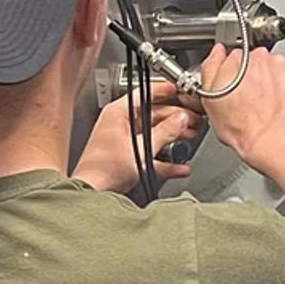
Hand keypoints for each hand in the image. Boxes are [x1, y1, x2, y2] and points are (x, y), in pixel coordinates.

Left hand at [72, 82, 205, 193]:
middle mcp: (120, 124)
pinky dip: (165, 160)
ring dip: (173, 137)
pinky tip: (179, 167)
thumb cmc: (104, 170)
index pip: (144, 93)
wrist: (91, 193)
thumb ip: (165, 132)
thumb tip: (181, 119)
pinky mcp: (126, 159)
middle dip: (175, 118)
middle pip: (153, 115)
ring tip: (190, 137)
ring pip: (153, 134)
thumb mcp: (141, 148)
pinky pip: (150, 155)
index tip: (180, 90)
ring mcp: (123, 141)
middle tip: (193, 119)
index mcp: (118, 113)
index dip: (164, 90)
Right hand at [199, 43, 284, 168]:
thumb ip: (210, 68)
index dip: (233, 72)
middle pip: (254, 59)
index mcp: (234, 60)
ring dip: (270, 78)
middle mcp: (257, 57)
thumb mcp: (209, 99)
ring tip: (266, 100)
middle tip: (251, 96)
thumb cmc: (240, 127)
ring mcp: (279, 64)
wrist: (270, 141)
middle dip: (252, 74)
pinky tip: (279, 100)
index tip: (236, 85)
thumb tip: (217, 52)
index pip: (233, 55)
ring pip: (272, 65)